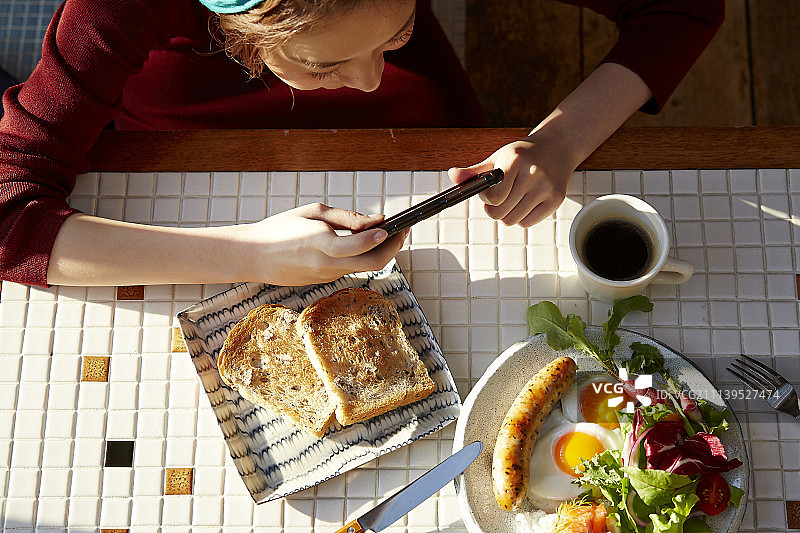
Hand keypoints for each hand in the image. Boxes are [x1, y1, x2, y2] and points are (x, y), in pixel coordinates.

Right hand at [238, 203, 407, 284]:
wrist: (252, 256)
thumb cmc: (281, 228)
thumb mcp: (313, 212)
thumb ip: (347, 218)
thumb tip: (377, 222)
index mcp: (320, 243)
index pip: (362, 245)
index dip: (384, 236)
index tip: (397, 224)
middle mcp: (326, 265)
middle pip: (373, 263)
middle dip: (394, 247)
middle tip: (403, 230)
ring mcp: (326, 276)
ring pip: (364, 267)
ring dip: (381, 251)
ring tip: (388, 231)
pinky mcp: (325, 281)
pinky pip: (350, 268)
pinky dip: (363, 255)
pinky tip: (364, 242)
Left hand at [448, 134, 574, 226]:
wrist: (556, 148)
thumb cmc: (523, 155)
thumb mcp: (497, 158)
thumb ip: (473, 171)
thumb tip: (453, 175)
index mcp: (515, 159)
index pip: (493, 196)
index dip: (487, 198)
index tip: (489, 192)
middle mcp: (533, 173)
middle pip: (500, 212)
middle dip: (494, 208)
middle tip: (499, 196)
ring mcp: (546, 188)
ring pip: (512, 221)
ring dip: (507, 213)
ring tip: (512, 197)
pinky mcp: (556, 200)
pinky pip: (527, 223)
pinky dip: (521, 217)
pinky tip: (525, 201)